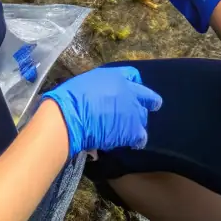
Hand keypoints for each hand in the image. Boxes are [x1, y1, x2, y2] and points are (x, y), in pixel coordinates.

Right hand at [45, 66, 161, 156]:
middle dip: (147, 103)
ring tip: (128, 132)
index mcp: (117, 76)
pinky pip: (141, 137)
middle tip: (142, 111)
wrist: (73, 115)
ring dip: (137, 124)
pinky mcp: (133, 130)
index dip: (134, 84)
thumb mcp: (89, 83)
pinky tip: (130, 144)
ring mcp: (133, 111)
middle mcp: (130, 91)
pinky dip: (136, 141)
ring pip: (143, 118)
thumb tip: (101, 96)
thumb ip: (101, 88)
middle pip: (147, 97)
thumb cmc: (73, 96)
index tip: (132, 91)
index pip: (133, 76)